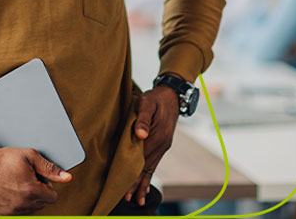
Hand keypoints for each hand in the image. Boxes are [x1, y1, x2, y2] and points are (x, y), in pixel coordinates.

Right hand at [0, 140, 71, 214]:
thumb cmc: (3, 160)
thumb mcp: (30, 157)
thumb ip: (50, 168)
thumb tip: (66, 177)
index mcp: (31, 190)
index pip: (53, 197)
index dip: (48, 186)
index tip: (39, 179)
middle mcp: (22, 204)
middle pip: (42, 203)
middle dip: (39, 192)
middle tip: (27, 179)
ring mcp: (12, 210)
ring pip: (31, 209)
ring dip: (29, 199)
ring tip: (17, 184)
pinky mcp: (3, 213)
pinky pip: (18, 212)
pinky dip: (17, 204)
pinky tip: (10, 192)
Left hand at [126, 84, 179, 205]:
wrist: (171, 96)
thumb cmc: (155, 98)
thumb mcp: (147, 103)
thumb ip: (142, 118)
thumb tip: (139, 134)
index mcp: (157, 137)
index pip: (141, 160)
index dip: (132, 174)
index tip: (124, 186)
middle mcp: (161, 146)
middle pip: (146, 169)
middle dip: (136, 184)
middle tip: (126, 198)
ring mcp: (163, 147)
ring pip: (150, 169)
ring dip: (142, 184)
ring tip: (137, 199)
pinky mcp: (162, 145)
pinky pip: (155, 164)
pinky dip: (149, 176)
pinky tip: (146, 186)